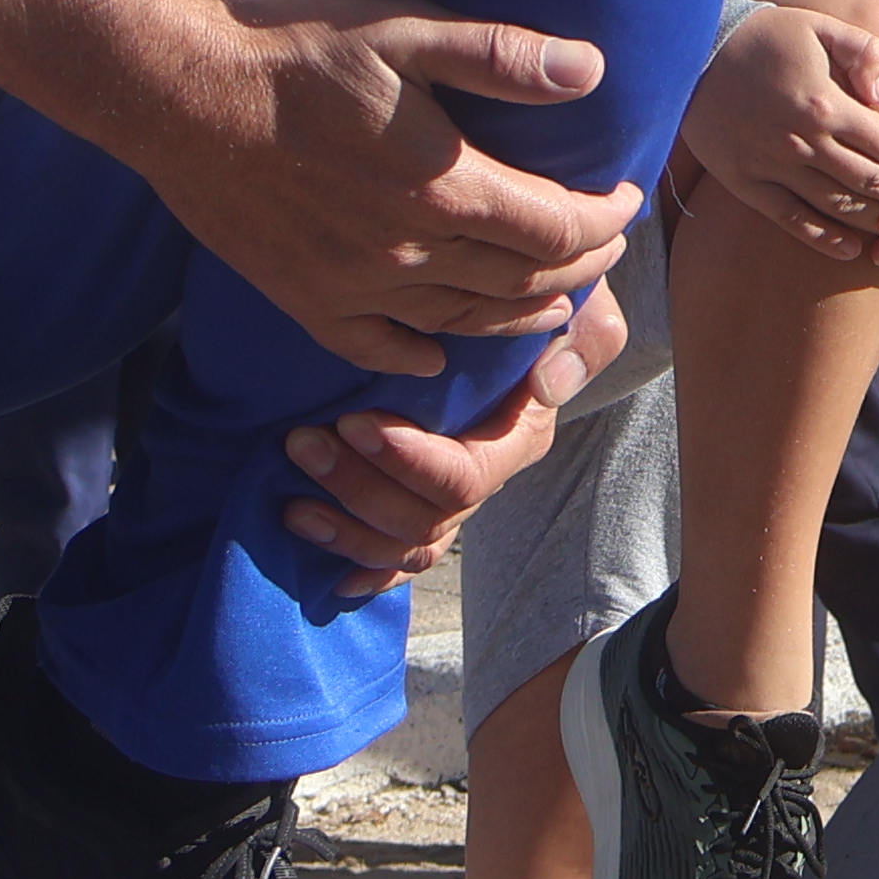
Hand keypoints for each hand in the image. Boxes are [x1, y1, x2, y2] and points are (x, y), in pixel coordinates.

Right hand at [137, 0, 643, 378]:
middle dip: (577, 270)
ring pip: (464, 322)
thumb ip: (502, 57)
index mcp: (447, 188)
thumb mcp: (405, 32)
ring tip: (551, 304)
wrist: (180, 93)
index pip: (558, 230)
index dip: (605, 222)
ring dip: (520, 316)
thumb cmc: (294, 50)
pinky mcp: (307, 299)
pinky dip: (421, 355)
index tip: (623, 201)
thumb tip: (590, 71)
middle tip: (600, 251)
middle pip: (523, 283)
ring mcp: (356, 286)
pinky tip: (437, 353)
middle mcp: (410, 252)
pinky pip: (379, 348)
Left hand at [278, 275, 628, 588]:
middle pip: (424, 519)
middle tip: (302, 442)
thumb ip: (584, 339)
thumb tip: (548, 384)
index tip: (354, 422)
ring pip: (405, 546)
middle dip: (357, 487)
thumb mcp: (577, 311)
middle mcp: (486, 478)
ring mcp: (452, 500)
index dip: (408, 461)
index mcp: (517, 439)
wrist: (514, 317)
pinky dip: (364, 569)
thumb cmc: (538, 308)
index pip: (465, 478)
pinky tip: (327, 569)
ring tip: (294, 499)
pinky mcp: (421, 506)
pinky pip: (397, 561)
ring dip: (346, 528)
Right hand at [679, 2, 878, 266]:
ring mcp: (773, 167)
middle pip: (870, 183)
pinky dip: (825, 239)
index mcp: (828, 105)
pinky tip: (852, 250)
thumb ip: (864, 53)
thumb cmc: (767, 35)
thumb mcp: (820, 25)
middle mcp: (804, 143)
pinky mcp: (746, 183)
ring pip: (837, 208)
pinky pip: (791, 220)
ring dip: (874, 223)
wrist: (694, 50)